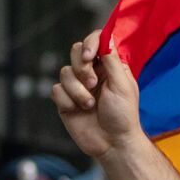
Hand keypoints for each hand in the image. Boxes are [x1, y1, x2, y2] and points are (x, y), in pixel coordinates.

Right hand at [51, 30, 144, 158]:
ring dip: (77, 90)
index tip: (89, 57)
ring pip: (64, 72)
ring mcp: (78, 85)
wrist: (112, 142)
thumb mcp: (122, 85)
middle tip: (93, 84)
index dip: (90, 44)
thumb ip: (112, 61)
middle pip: (76, 52)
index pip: (97, 41)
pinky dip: (67, 100)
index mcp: (110, 66)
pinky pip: (56, 89)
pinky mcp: (65, 99)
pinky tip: (79, 110)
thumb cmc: (123, 115)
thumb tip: (107, 37)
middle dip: (82, 68)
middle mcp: (94, 72)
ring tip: (90, 105)